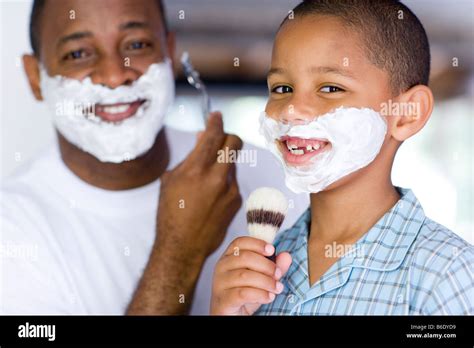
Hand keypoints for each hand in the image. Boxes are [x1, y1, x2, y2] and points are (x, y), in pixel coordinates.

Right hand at [155, 112, 242, 261]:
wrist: (183, 245)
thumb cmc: (171, 214)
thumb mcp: (171, 180)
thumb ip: (190, 158)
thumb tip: (203, 140)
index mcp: (196, 169)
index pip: (213, 134)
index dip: (216, 121)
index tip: (216, 116)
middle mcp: (217, 177)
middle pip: (234, 142)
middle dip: (226, 136)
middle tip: (217, 139)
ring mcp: (230, 189)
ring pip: (233, 162)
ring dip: (222, 161)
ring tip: (205, 176)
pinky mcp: (236, 200)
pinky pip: (233, 180)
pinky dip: (224, 179)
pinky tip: (211, 193)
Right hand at [211, 237, 291, 314]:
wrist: (231, 315)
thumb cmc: (245, 292)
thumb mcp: (262, 278)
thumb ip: (274, 266)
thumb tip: (286, 255)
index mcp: (229, 257)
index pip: (240, 242)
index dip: (257, 243)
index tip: (272, 249)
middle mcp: (221, 267)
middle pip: (245, 257)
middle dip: (266, 265)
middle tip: (278, 274)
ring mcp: (220, 283)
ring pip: (244, 275)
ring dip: (266, 281)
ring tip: (277, 288)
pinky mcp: (223, 299)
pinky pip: (243, 293)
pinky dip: (260, 294)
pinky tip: (269, 297)